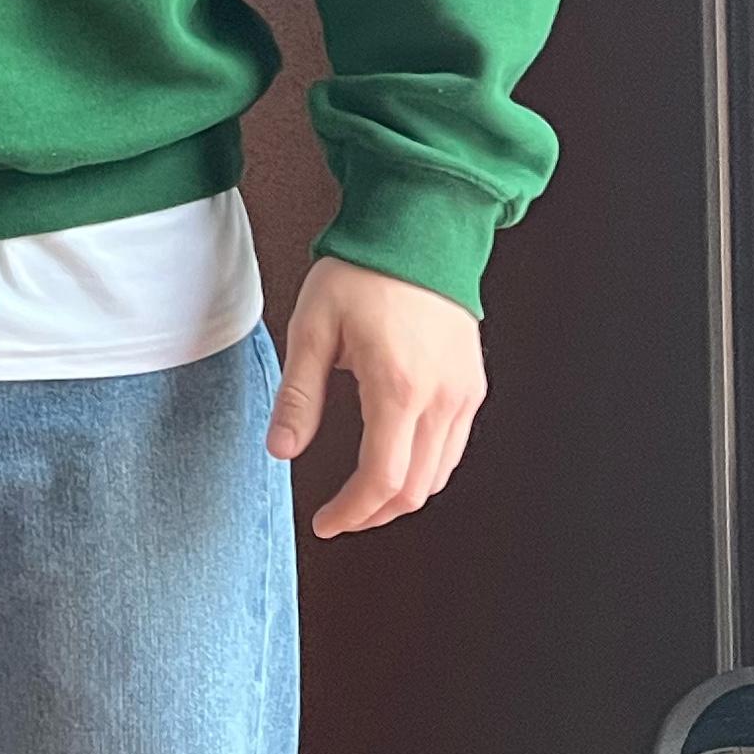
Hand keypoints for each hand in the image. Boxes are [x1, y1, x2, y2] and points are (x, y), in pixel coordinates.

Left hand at [267, 256, 486, 536]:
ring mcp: (464, 394)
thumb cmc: (361, 272)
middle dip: (375, 512)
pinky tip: (394, 459)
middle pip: (416, 489)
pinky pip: (454, 447)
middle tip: (339, 514)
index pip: (383, 480)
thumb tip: (281, 451)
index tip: (326, 524)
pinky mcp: (472, 385)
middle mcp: (442, 399)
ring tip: (361, 493)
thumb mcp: (313, 327)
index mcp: (399, 388)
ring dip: (401, 495)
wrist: (416, 229)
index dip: (353, 512)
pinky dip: (425, 468)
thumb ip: (300, 395)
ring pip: (440, 474)